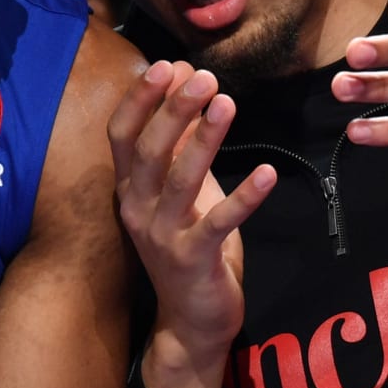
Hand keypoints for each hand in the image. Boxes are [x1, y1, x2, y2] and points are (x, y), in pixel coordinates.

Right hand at [109, 61, 276, 387]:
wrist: (191, 323)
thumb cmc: (189, 249)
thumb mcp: (182, 195)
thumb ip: (180, 148)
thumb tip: (184, 91)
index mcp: (131, 191)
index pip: (122, 136)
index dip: (140, 99)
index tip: (166, 65)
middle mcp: (138, 210)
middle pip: (148, 150)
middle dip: (173, 108)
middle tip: (203, 76)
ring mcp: (163, 237)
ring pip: (179, 179)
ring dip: (204, 139)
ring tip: (226, 103)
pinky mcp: (194, 261)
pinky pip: (219, 223)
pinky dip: (244, 197)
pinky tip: (266, 173)